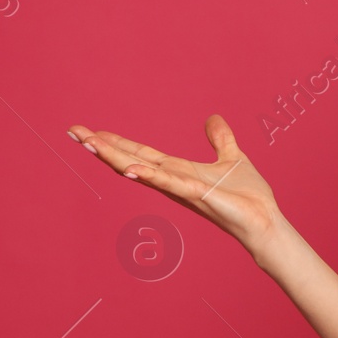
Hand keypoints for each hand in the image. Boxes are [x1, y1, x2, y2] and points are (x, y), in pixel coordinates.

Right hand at [68, 115, 282, 255]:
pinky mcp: (196, 195)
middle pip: (130, 160)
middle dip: (102, 147)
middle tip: (74, 131)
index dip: (116, 142)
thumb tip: (212, 118)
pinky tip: (128, 170)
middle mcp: (172, 181)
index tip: (89, 131)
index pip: (140, 153)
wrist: (263, 219)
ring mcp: (181, 189)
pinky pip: (169, 183)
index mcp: (178, 170)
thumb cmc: (246, 196)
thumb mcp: (231, 157)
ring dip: (115, 157)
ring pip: (141, 170)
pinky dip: (149, 176)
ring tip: (89, 143)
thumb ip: (220, 139)